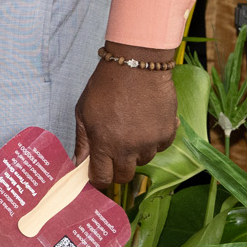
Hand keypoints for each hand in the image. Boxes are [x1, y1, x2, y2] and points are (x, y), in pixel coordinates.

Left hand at [75, 46, 179, 185]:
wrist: (136, 67)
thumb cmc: (105, 86)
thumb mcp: (83, 112)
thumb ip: (83, 141)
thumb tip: (79, 163)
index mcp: (104, 144)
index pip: (102, 178)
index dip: (98, 179)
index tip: (98, 174)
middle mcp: (128, 148)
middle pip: (125, 176)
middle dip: (117, 170)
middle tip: (114, 155)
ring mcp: (150, 143)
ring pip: (143, 161)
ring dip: (136, 153)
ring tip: (129, 130)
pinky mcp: (168, 134)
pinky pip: (160, 147)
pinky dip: (153, 140)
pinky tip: (146, 123)